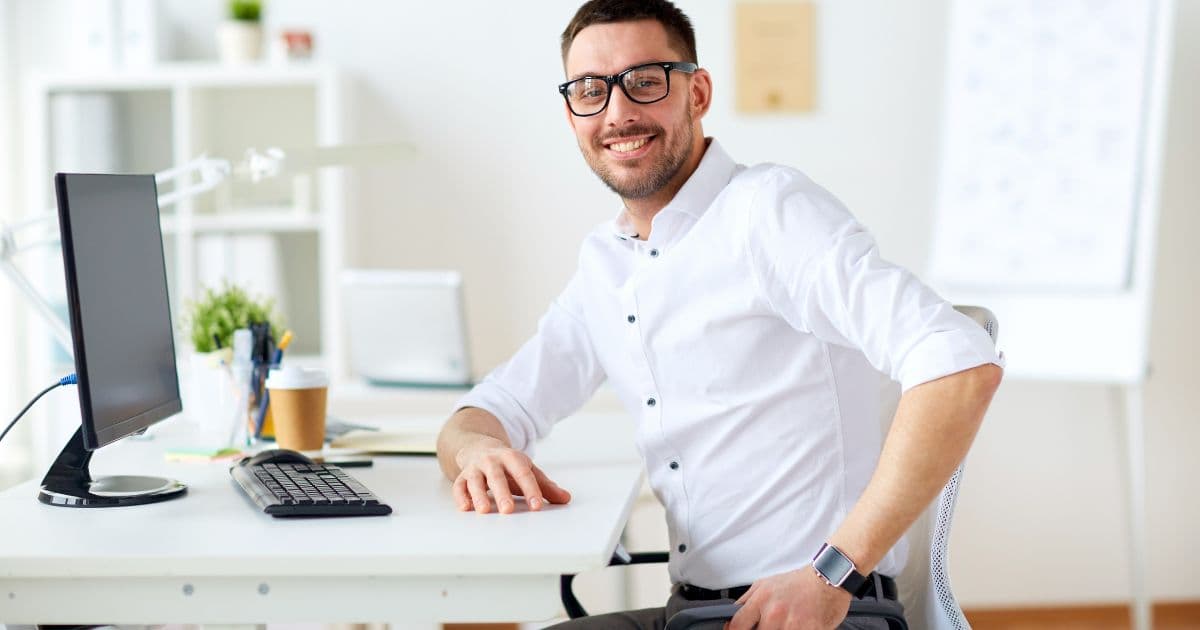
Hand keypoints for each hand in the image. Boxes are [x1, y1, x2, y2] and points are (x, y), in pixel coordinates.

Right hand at [452, 440, 570, 513]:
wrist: (479, 446)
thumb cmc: (507, 464)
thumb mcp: (527, 470)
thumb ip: (545, 486)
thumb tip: (566, 499)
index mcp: (511, 457)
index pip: (523, 473)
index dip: (531, 489)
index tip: (537, 506)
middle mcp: (492, 461)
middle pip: (497, 477)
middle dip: (502, 493)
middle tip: (508, 510)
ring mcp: (475, 468)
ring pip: (475, 481)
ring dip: (479, 495)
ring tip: (484, 510)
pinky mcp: (462, 476)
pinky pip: (459, 486)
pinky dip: (460, 496)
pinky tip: (465, 507)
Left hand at [726, 567, 850, 629]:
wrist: (827, 578)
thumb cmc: (797, 583)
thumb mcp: (765, 584)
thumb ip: (746, 602)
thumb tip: (730, 618)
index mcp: (762, 599)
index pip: (738, 625)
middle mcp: (775, 612)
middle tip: (771, 624)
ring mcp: (793, 624)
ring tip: (786, 623)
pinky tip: (798, 625)